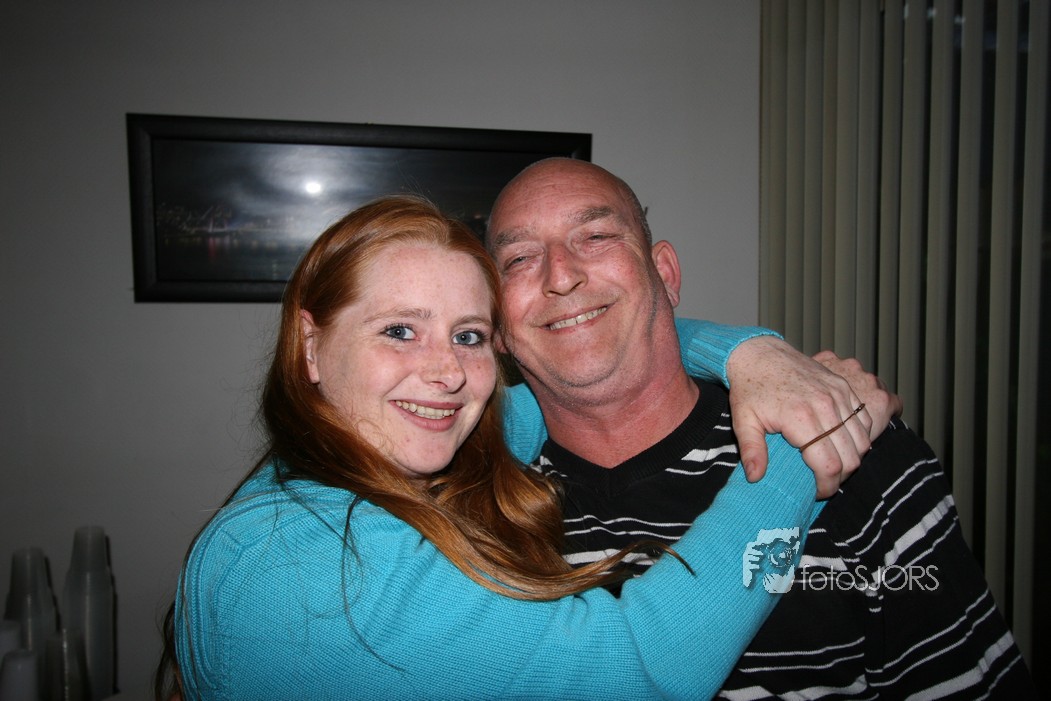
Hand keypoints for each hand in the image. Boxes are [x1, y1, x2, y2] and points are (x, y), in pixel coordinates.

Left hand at [726, 336, 900, 497]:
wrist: (759, 353)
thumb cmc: (750, 388)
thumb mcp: (743, 421)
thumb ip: (751, 450)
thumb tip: (756, 478)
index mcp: (800, 418)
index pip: (829, 465)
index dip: (826, 486)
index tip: (817, 492)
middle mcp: (825, 406)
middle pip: (851, 457)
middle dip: (841, 477)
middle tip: (825, 482)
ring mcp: (838, 394)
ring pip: (862, 440)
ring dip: (853, 458)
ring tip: (835, 465)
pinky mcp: (843, 386)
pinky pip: (864, 419)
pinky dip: (860, 437)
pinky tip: (843, 444)